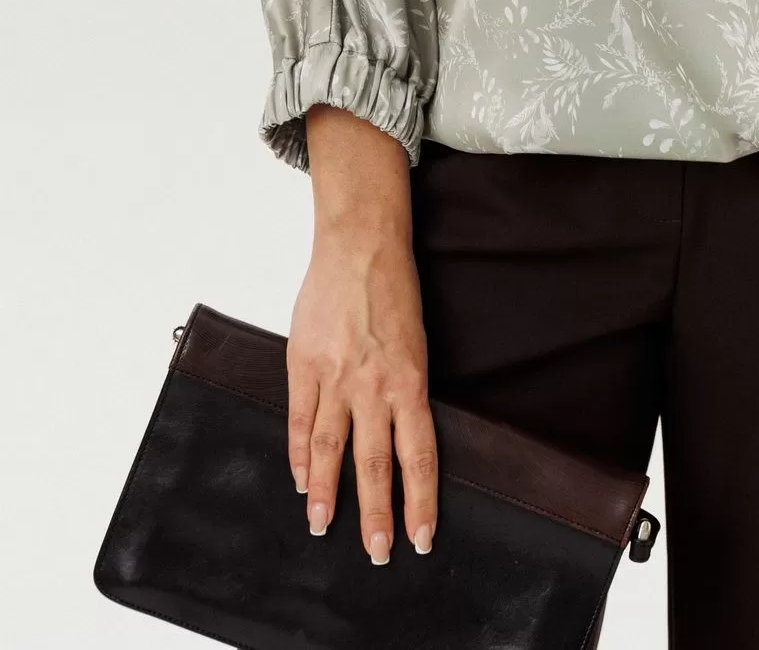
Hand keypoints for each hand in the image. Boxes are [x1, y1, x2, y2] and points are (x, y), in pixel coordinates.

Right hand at [286, 112, 438, 564]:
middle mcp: (374, 386)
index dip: (421, 500)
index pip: (420, 455)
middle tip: (376, 553)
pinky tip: (299, 479)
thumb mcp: (414, 341)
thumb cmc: (393, 288)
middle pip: (376, 464)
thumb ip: (404, 388)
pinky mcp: (304, 363)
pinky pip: (299, 418)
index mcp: (411, 380)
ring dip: (327, 493)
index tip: (422, 537)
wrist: (361, 245)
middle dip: (377, 514)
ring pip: (330, 450)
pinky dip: (297, 454)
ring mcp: (336, 377)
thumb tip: (401, 433)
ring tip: (323, 527)